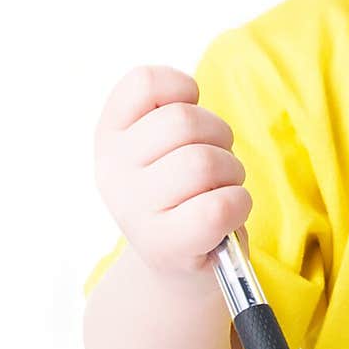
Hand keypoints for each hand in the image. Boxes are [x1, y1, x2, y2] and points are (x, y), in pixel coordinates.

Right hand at [93, 64, 251, 278]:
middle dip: (219, 135)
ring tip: (220, 188)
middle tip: (216, 162)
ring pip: (204, 161)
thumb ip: (167, 110)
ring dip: (231, 172)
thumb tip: (188, 95)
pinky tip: (227, 213)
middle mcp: (112, 170)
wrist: (178, 266)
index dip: (182, 89)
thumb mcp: (161, 145)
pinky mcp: (165, 245)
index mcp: (109, 136)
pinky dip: (239, 204)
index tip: (190, 112)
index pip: (144, 81)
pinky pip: (220, 206)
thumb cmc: (182, 193)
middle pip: (184, 120)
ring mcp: (134, 210)